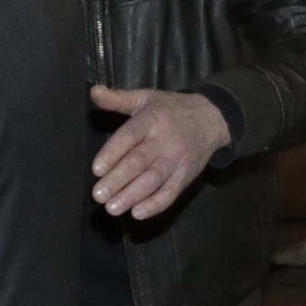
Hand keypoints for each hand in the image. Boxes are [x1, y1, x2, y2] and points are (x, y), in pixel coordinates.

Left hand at [89, 87, 231, 221]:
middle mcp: (164, 140)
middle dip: (117, 180)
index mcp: (151, 119)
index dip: (112, 153)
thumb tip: (94, 92)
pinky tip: (137, 214)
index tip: (96, 169)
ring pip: (153, 180)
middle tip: (98, 195)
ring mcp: (176, 160)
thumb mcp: (146, 98)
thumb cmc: (170, 109)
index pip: (129, 137)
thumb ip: (118, 98)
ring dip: (132, 196)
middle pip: (139, 162)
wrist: (211, 118)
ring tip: (112, 208)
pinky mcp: (186, 176)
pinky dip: (155, 205)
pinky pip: (171, 193)